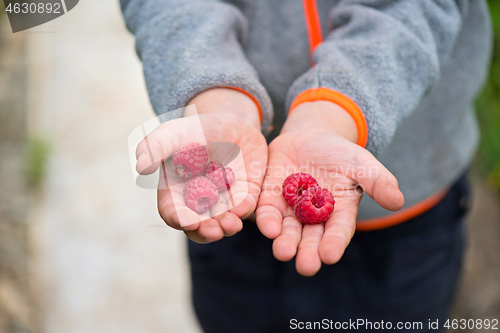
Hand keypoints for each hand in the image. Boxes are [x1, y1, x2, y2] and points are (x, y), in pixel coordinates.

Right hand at [136, 88, 267, 242]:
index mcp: (175, 193)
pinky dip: (244, 209)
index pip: (173, 212)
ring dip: (227, 226)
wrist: (227, 120)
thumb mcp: (172, 134)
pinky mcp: (245, 194)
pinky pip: (246, 206)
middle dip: (206, 231)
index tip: (189, 221)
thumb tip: (140, 167)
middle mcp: (199, 203)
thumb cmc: (192, 129)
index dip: (180, 219)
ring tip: (231, 224)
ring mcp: (223, 201)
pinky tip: (243, 208)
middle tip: (213, 230)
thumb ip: (155, 147)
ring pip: (224, 221)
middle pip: (200, 226)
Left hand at [255, 101, 403, 275]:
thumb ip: (378, 181)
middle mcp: (314, 217)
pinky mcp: (270, 198)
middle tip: (306, 266)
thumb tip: (398, 201)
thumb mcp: (362, 163)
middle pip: (311, 239)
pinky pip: (268, 212)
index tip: (330, 256)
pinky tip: (268, 228)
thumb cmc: (340, 153)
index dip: (334, 244)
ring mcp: (291, 209)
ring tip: (283, 252)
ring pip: (287, 230)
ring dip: (285, 242)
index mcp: (339, 213)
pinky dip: (267, 221)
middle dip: (308, 253)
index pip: (338, 232)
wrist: (309, 137)